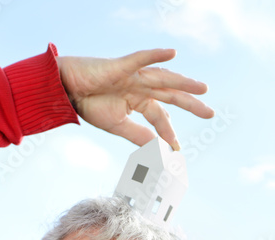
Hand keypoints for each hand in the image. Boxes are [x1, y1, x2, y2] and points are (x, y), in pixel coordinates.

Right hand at [57, 49, 213, 149]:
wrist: (67, 91)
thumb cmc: (89, 104)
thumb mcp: (117, 125)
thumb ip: (138, 135)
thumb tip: (157, 149)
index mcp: (138, 100)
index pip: (160, 116)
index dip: (169, 132)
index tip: (177, 149)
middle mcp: (140, 87)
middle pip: (170, 95)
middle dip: (191, 104)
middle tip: (211, 114)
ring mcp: (132, 75)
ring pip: (162, 78)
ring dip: (183, 82)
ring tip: (204, 88)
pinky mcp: (120, 66)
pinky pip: (139, 59)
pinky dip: (154, 55)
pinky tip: (172, 53)